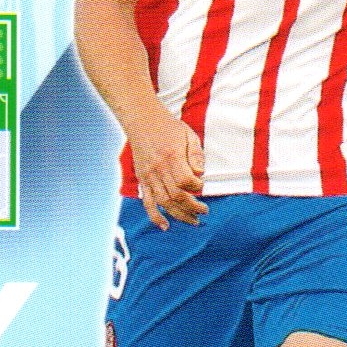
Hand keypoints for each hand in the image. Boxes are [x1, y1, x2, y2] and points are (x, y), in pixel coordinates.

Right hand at [128, 108, 206, 229]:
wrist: (142, 121)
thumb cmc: (168, 127)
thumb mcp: (188, 135)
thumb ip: (196, 155)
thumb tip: (201, 174)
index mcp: (172, 157)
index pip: (186, 181)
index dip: (197, 187)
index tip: (201, 185)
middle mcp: (159, 169)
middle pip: (176, 196)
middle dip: (192, 207)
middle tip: (204, 212)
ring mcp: (149, 176)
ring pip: (164, 202)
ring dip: (179, 215)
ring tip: (192, 221)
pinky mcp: (142, 180)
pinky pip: (147, 202)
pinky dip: (155, 216)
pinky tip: (165, 226)